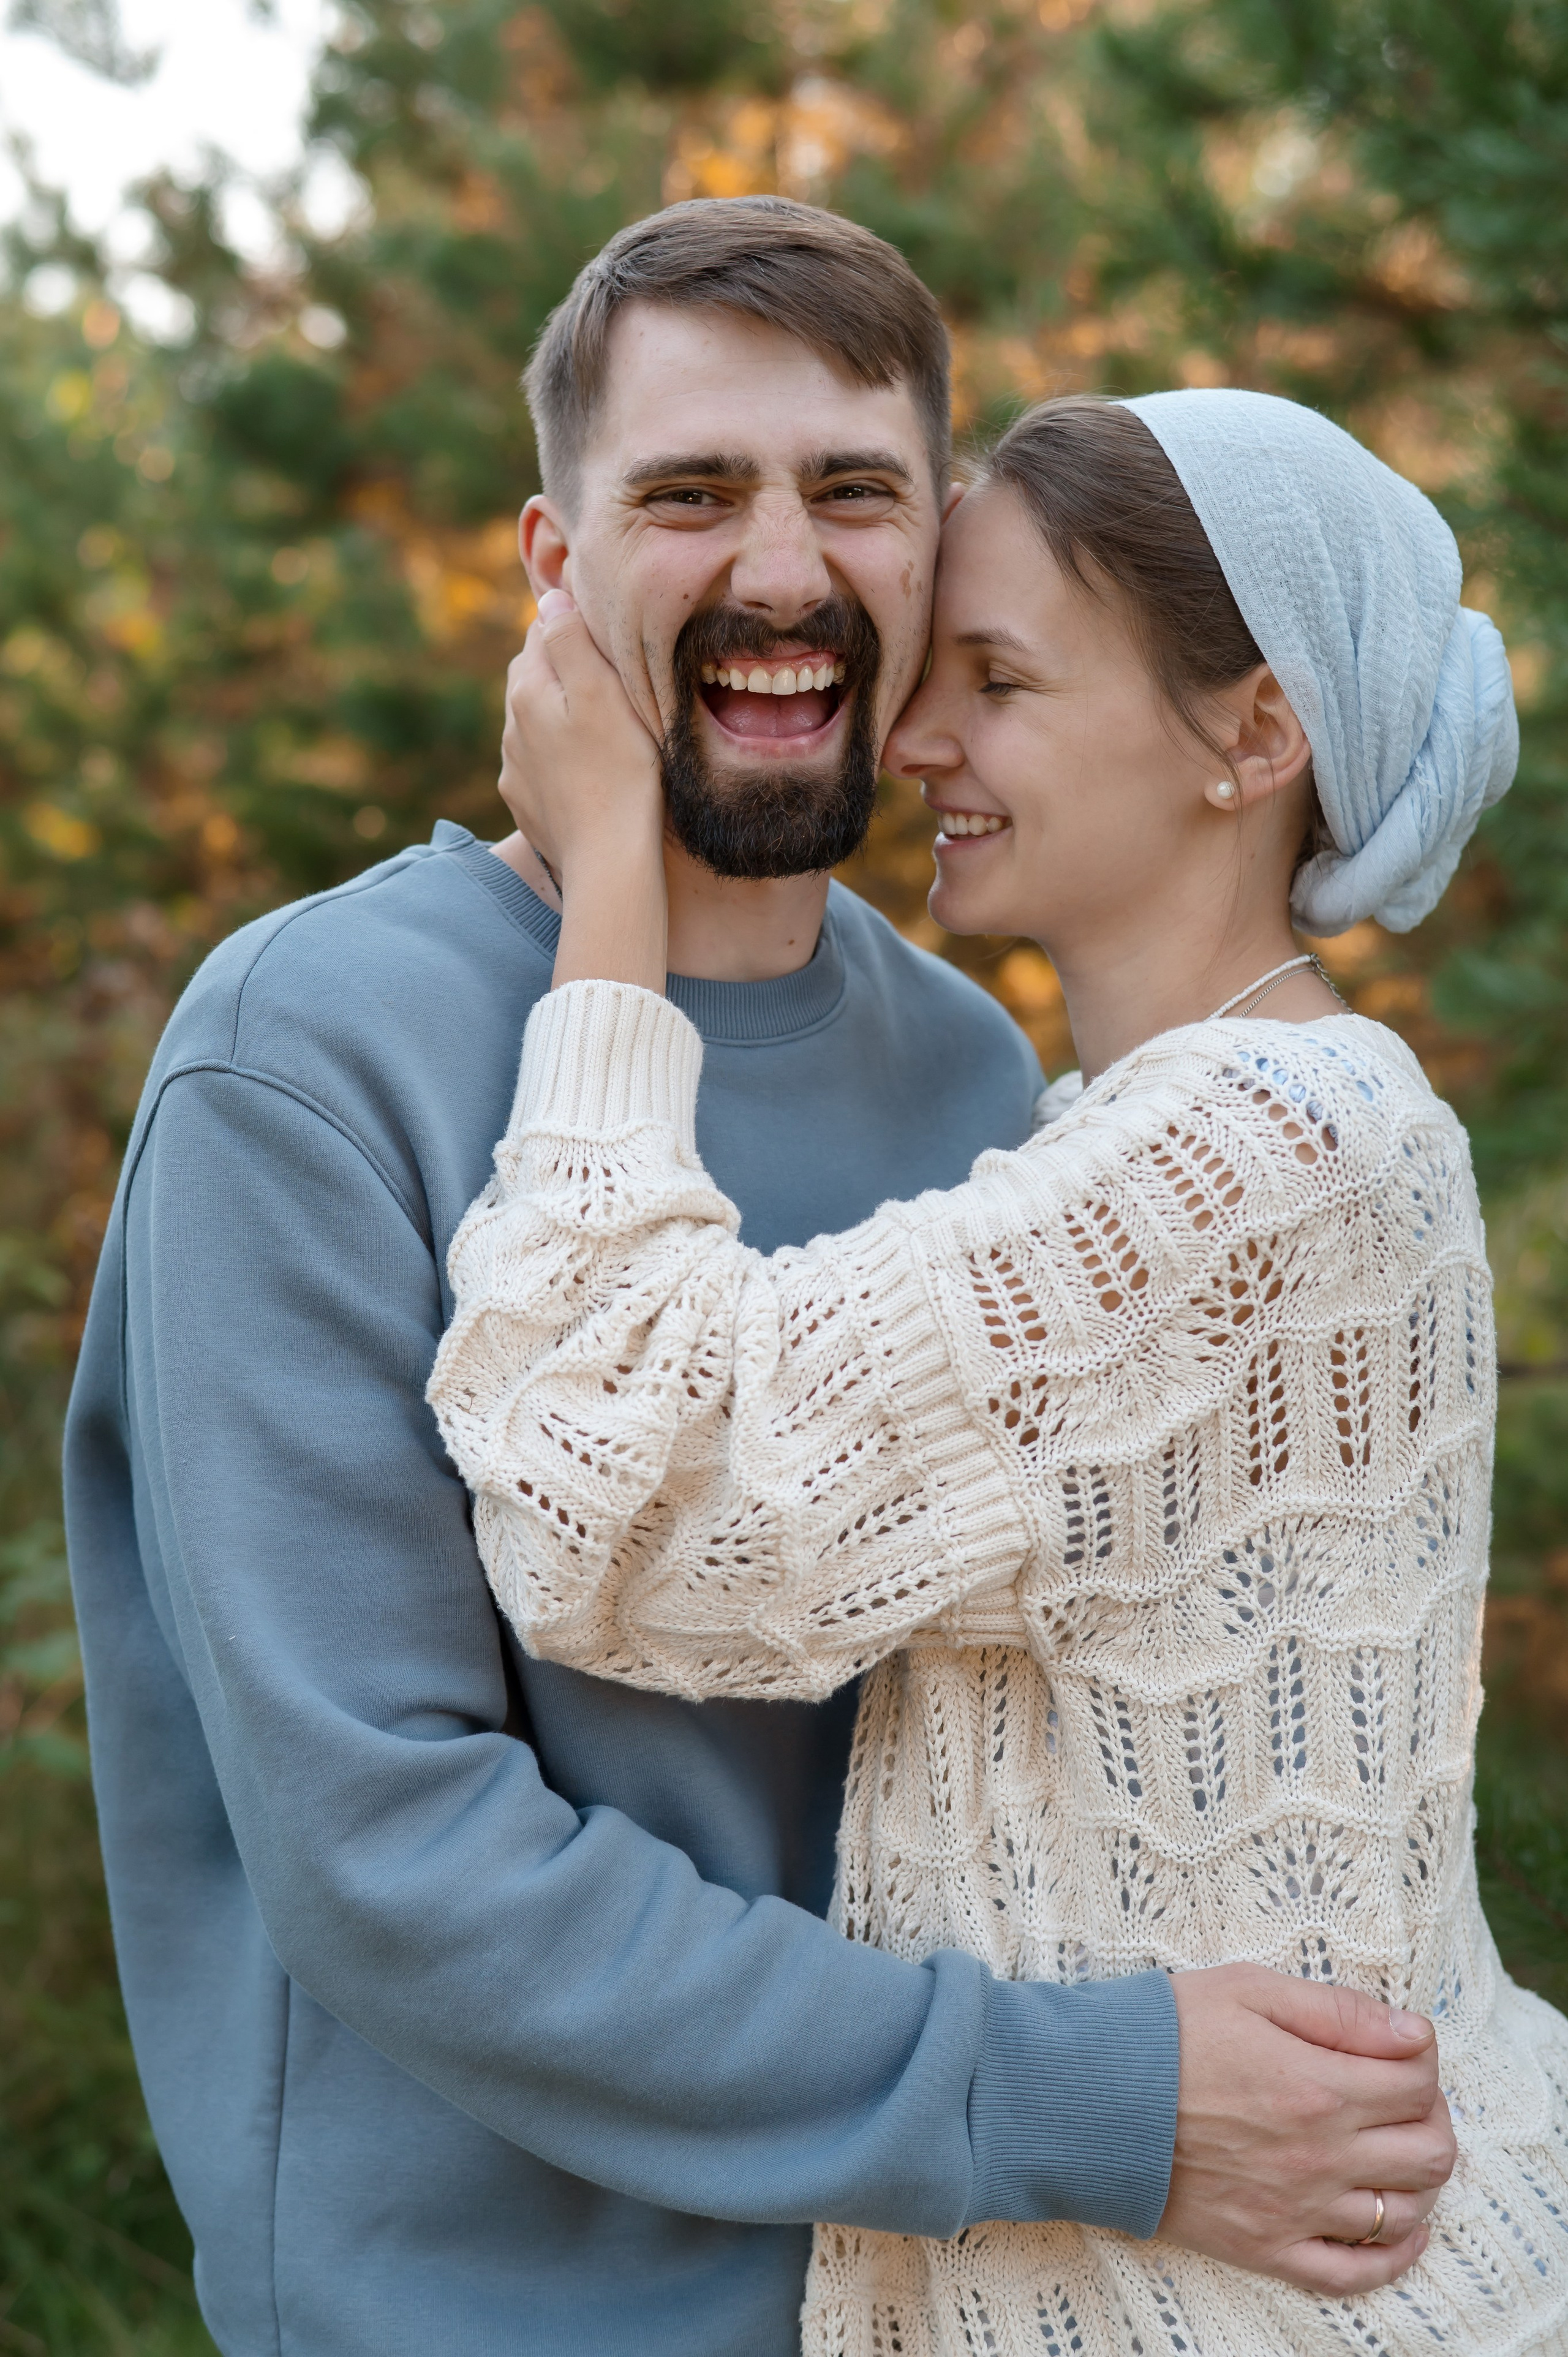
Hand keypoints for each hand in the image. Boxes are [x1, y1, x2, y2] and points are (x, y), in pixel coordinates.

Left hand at [499, 590, 666, 991]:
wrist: (609, 862)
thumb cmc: (621, 774)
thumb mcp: (603, 693)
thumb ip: (570, 639)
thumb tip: (550, 599)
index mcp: (528, 689)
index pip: (544, 630)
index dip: (578, 627)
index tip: (611, 639)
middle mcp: (511, 725)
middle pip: (535, 673)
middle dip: (566, 669)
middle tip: (611, 678)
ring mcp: (515, 768)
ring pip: (536, 720)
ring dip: (562, 715)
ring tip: (603, 727)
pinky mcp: (526, 803)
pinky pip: (540, 764)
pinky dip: (560, 757)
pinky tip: (588, 770)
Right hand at [1160, 1965, 1455, 2295]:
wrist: (1087, 2100)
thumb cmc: (1162, 2033)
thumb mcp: (1249, 1990)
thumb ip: (1336, 2011)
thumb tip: (1412, 2032)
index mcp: (1318, 2087)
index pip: (1417, 2082)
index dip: (1421, 2058)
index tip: (1401, 2047)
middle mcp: (1320, 2157)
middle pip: (1428, 2154)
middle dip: (1431, 2117)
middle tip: (1402, 2096)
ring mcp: (1296, 2211)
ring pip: (1403, 2213)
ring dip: (1417, 2181)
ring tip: (1394, 2150)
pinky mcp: (1266, 2249)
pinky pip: (1354, 2273)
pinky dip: (1392, 2257)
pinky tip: (1399, 2229)